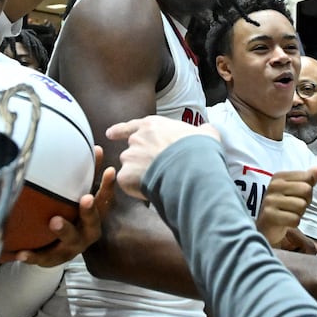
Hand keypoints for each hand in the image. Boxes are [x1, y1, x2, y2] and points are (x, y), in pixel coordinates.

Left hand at [7, 147, 117, 267]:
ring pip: (70, 242)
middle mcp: (86, 233)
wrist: (57, 250)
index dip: (108, 186)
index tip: (110, 170)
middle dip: (90, 211)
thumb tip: (97, 147)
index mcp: (94, 217)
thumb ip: (87, 175)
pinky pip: (44, 258)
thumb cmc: (71, 216)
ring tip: (54, 221)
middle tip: (87, 198)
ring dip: (64, 230)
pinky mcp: (54, 258)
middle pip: (92, 223)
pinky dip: (33, 256)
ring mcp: (71, 248)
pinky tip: (21, 252)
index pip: (104, 200)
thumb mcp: (80, 196)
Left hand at [104, 116, 220, 200]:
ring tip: (159, 181)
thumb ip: (201, 131)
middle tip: (156, 170)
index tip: (110, 134)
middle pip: (132, 151)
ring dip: (139, 175)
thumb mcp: (206, 133)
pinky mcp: (126, 176)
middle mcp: (137, 139)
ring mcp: (130, 157)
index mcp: (152, 126)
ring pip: (129, 168)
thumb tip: (207, 131)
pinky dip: (137, 189)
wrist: (191, 169)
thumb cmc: (199, 150)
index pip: (131, 126)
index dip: (120, 130)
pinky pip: (129, 184)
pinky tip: (152, 190)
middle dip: (140, 160)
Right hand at [256, 168, 316, 246]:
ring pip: (301, 205)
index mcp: (279, 176)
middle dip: (305, 202)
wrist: (266, 227)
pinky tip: (285, 222)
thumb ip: (308, 179)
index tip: (297, 196)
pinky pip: (295, 219)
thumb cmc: (284, 206)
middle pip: (306, 189)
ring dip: (299, 213)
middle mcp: (273, 186)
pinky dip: (294, 223)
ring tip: (289, 214)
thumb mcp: (295, 190)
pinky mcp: (269, 216)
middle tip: (294, 207)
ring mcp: (270, 201)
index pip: (308, 177)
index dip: (308, 190)